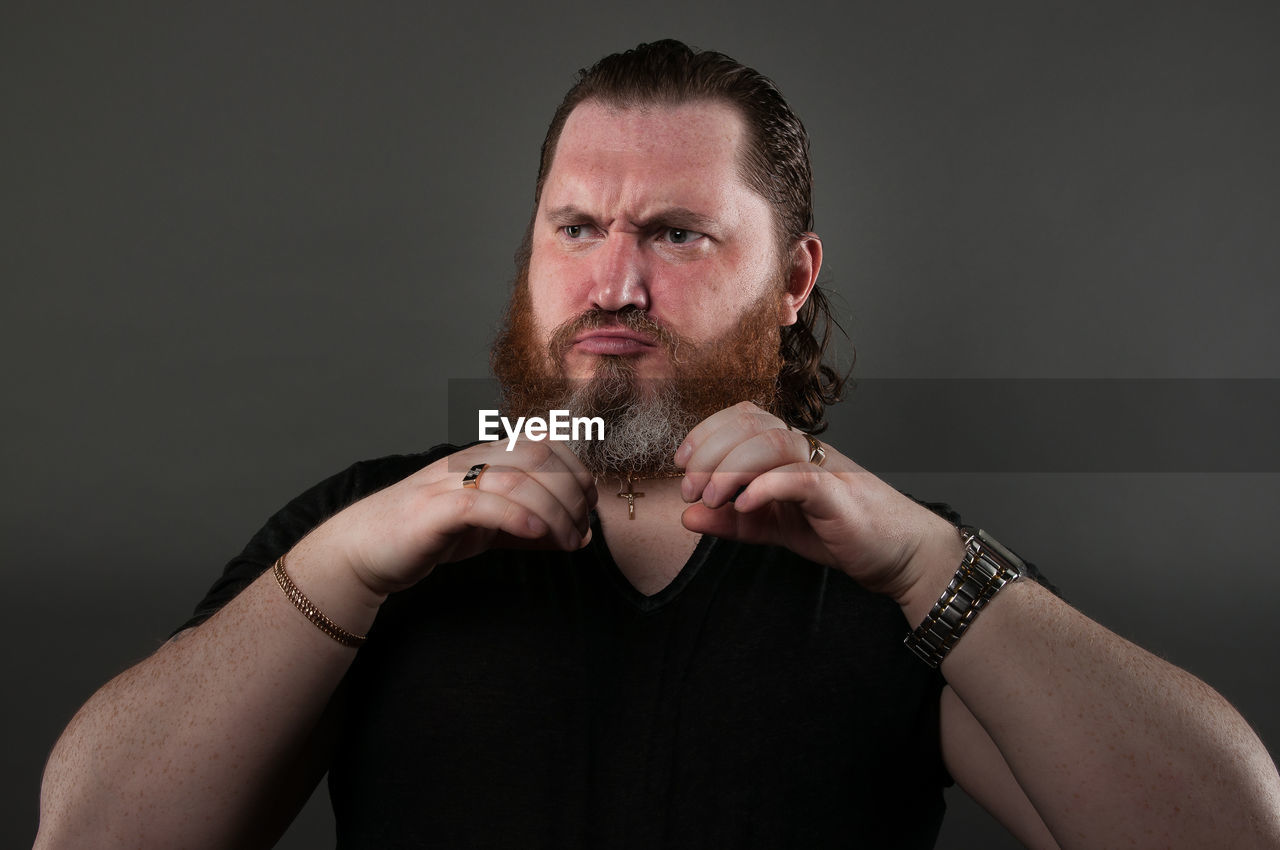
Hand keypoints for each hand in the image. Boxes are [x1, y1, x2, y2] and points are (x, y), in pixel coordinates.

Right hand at [305, 441, 597, 597]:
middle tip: (583, 527)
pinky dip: (517, 518)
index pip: (542, 443)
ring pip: (516, 481)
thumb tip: (579, 535)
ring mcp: (448, 483)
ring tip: (570, 540)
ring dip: (554, 512)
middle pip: (537, 457)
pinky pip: (481, 505)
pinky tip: (538, 535)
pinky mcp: (432, 511)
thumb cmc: (427, 535)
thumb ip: (530, 527)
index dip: (575, 468)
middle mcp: (468, 462)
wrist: (362, 550)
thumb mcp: (489, 528)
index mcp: (483, 457)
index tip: (590, 503)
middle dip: (571, 490)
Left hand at [675, 401, 957, 601]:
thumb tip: (685, 515)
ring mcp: (826, 468)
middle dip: (710, 452)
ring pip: (772, 444)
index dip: (706, 431)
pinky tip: (743, 505)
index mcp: (791, 450)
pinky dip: (766, 487)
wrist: (900, 555)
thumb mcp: (774, 528)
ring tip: (712, 498)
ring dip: (732, 468)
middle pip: (751, 423)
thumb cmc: (840, 532)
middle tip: (690, 489)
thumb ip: (732, 521)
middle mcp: (807, 449)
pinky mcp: (840, 496)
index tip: (681, 462)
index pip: (743, 416)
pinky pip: (800, 478)